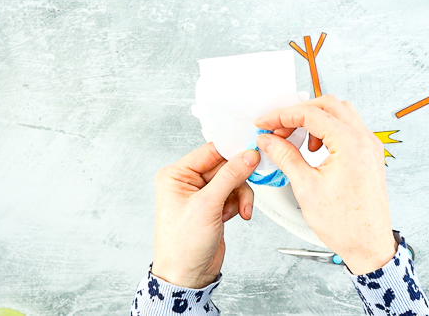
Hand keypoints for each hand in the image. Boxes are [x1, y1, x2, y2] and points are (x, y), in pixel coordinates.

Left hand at [151, 143, 259, 287]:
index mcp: (176, 175)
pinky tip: (235, 215)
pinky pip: (233, 194)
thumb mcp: (208, 206)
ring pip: (232, 181)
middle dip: (238, 181)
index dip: (233, 151)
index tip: (253, 151)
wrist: (187, 276)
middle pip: (225, 166)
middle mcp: (187, 182)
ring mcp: (201, 195)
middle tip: (247, 189)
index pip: (210, 151)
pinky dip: (239, 203)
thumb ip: (230, 176)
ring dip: (241, 195)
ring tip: (240, 210)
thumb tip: (247, 156)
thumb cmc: (182, 246)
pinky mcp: (213, 206)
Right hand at [254, 95, 395, 274]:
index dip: (282, 115)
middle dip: (299, 113)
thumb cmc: (346, 224)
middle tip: (278, 128)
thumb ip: (285, 156)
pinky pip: (348, 130)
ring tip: (295, 139)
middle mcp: (365, 140)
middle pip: (328, 105)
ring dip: (315, 120)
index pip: (311, 113)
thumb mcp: (306, 187)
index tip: (265, 123)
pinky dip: (328, 131)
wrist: (368, 245)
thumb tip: (269, 140)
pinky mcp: (369, 156)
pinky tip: (313, 149)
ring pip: (340, 114)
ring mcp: (370, 147)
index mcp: (351, 143)